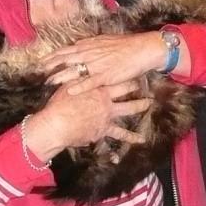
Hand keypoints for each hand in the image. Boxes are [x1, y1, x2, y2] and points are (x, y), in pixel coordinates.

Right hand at [21, 80, 150, 159]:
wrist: (57, 125)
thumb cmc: (59, 105)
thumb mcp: (66, 87)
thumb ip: (74, 80)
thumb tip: (72, 70)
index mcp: (96, 88)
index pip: (113, 76)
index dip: (121, 72)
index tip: (129, 66)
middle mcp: (106, 100)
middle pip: (125, 90)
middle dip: (135, 85)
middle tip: (143, 80)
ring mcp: (107, 115)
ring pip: (128, 109)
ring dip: (139, 106)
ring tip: (149, 104)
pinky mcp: (104, 129)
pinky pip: (121, 134)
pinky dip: (131, 136)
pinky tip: (140, 139)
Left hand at [44, 32, 167, 91]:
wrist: (143, 49)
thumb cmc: (126, 45)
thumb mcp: (105, 41)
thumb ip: (90, 45)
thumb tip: (78, 46)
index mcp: (90, 45)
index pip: (66, 50)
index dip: (53, 56)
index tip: (41, 61)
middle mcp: (90, 53)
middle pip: (65, 59)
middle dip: (51, 65)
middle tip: (39, 72)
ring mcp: (97, 64)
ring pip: (74, 70)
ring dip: (60, 76)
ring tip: (48, 82)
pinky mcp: (106, 75)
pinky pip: (90, 81)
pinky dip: (79, 86)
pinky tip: (69, 91)